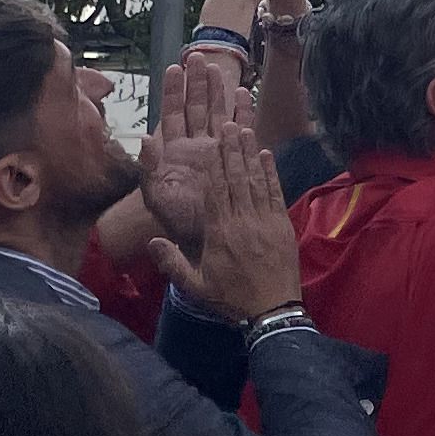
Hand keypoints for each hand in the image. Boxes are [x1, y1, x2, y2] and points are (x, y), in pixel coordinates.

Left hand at [138, 53, 225, 253]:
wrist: (204, 239)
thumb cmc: (177, 221)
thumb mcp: (156, 196)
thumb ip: (148, 169)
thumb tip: (145, 139)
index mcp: (173, 151)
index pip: (172, 113)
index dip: (173, 91)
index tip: (175, 67)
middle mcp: (195, 146)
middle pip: (196, 106)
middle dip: (196, 82)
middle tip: (198, 56)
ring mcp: (216, 150)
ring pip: (217, 112)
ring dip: (218, 90)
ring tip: (218, 68)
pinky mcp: (235, 158)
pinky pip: (240, 130)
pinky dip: (242, 112)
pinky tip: (244, 93)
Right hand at [143, 96, 301, 323]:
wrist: (272, 312)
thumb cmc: (231, 299)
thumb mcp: (195, 287)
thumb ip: (172, 263)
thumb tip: (151, 241)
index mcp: (220, 232)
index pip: (215, 190)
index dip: (213, 164)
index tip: (209, 141)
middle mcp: (242, 220)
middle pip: (236, 178)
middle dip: (231, 149)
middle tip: (228, 123)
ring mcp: (265, 220)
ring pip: (256, 180)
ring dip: (250, 153)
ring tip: (244, 129)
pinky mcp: (282, 225)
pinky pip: (275, 193)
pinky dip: (271, 172)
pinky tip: (267, 153)